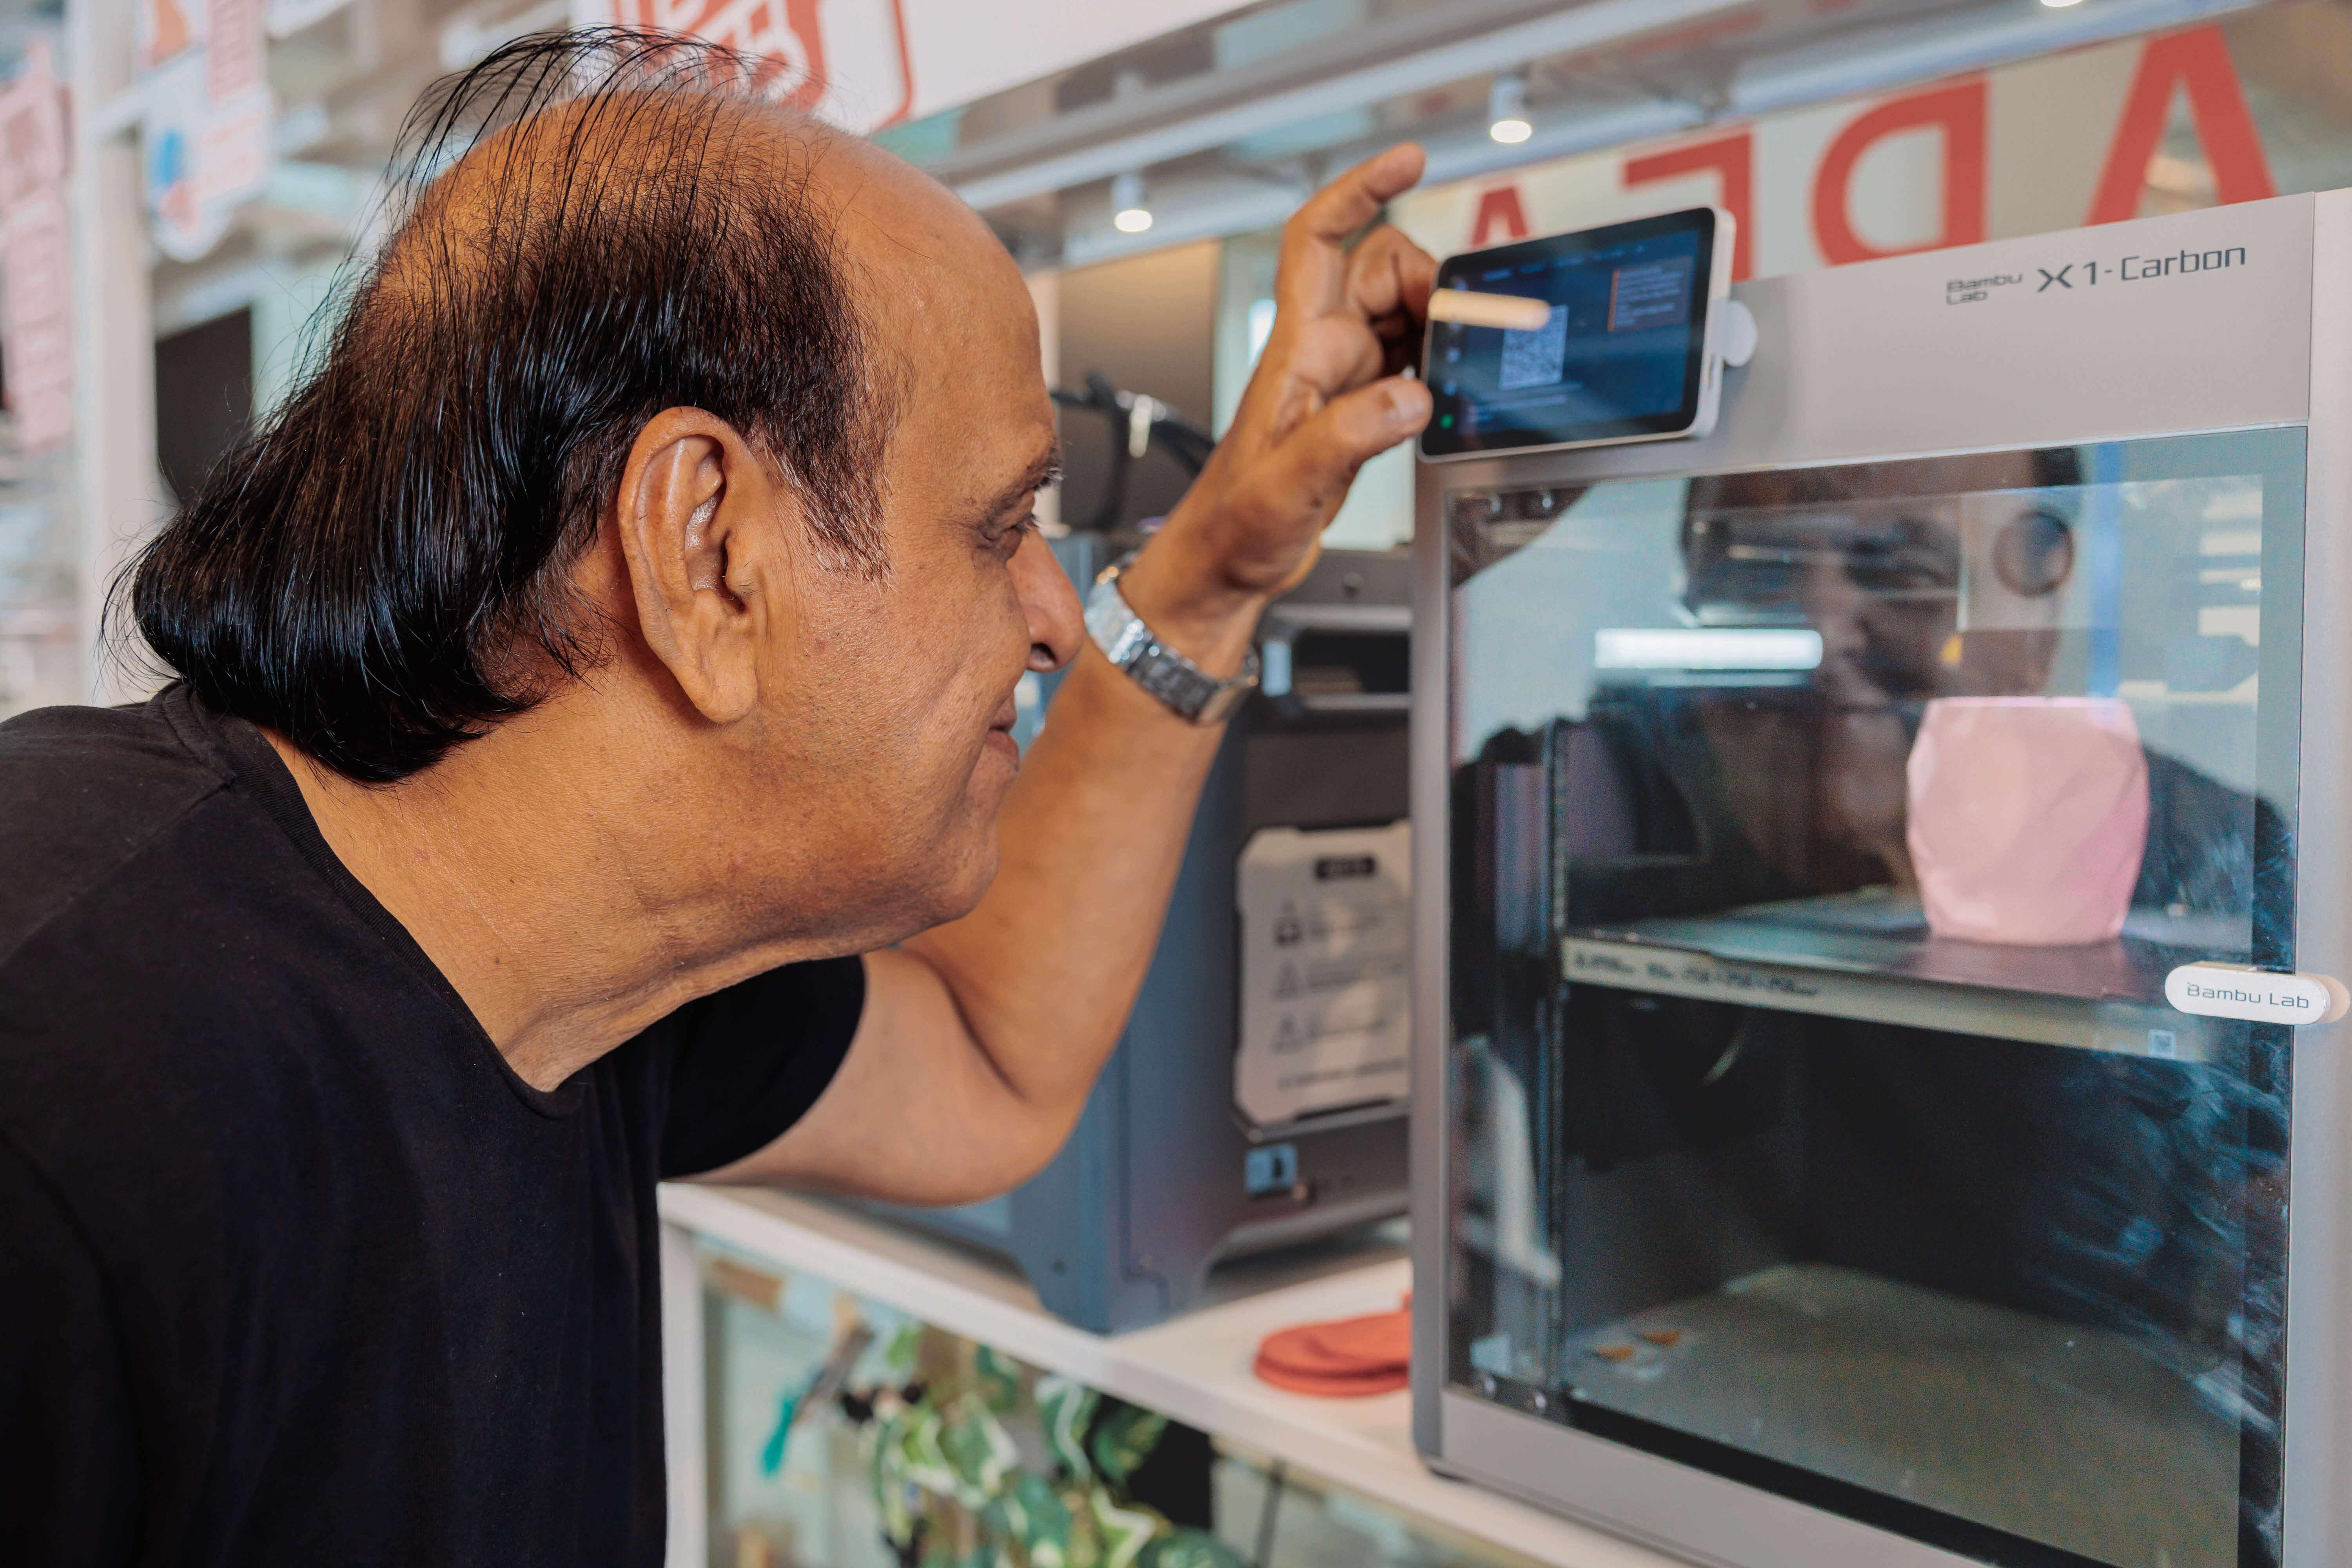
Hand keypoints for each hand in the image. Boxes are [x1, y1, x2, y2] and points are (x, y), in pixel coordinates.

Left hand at [1122, 145, 1434, 653]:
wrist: (1225, 567)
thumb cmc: (1234, 525)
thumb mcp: (1289, 482)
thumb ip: (1349, 436)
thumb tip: (1411, 395)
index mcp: (1296, 349)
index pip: (1320, 238)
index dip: (1360, 189)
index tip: (1408, 162)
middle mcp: (1320, 352)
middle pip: (1383, 269)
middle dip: (1427, 281)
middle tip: (1449, 331)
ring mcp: (1342, 380)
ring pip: (1402, 313)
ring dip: (1436, 327)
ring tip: (1447, 369)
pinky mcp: (1359, 411)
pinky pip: (1410, 362)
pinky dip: (1435, 367)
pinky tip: (1440, 396)